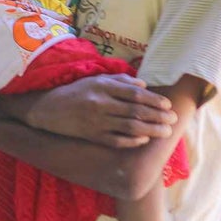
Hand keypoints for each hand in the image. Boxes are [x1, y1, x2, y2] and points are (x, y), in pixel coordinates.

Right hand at [5, 74, 176, 146]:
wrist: (48, 109)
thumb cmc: (75, 92)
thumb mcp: (95, 79)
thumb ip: (120, 80)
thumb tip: (144, 84)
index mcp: (103, 87)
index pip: (135, 93)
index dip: (154, 99)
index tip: (167, 104)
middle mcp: (101, 104)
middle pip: (136, 111)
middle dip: (158, 116)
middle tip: (173, 119)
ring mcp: (97, 122)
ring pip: (130, 127)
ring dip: (151, 130)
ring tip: (166, 132)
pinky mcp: (92, 136)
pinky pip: (117, 140)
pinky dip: (133, 141)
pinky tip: (144, 140)